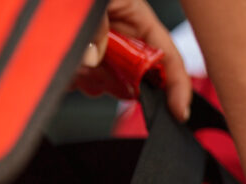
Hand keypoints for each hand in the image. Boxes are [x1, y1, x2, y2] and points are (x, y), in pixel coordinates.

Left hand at [76, 0, 191, 121]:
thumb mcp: (91, 1)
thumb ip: (95, 25)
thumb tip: (92, 57)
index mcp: (135, 15)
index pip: (168, 56)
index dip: (177, 85)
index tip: (177, 111)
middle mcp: (121, 31)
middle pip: (140, 72)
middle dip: (126, 85)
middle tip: (107, 84)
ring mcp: (101, 43)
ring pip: (110, 78)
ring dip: (97, 82)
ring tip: (80, 73)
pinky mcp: (78, 52)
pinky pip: (84, 76)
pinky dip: (76, 80)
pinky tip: (68, 71)